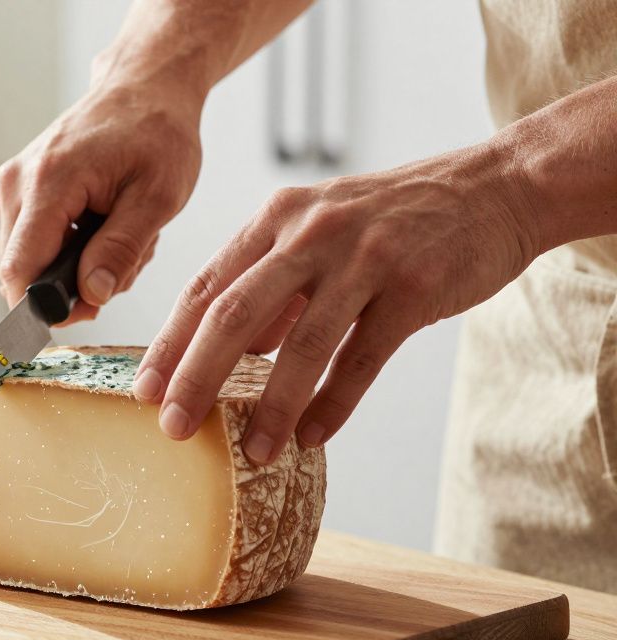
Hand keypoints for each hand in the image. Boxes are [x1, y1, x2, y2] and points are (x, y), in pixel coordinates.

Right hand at [0, 83, 201, 322]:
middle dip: (73, 285)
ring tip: (120, 234)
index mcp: (49, 183)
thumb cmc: (157, 132)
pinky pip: (35, 241)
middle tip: (124, 263)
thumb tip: (89, 296)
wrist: (145, 86)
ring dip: (77, 266)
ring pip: (30, 261)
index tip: (87, 312)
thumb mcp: (158, 197)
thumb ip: (121, 249)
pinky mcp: (19, 188)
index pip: (20, 270)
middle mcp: (17, 183)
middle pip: (23, 271)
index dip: (46, 306)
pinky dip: (71, 247)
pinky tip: (104, 225)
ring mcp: (13, 185)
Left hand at [133, 142, 541, 462]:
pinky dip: (334, 404)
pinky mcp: (414, 286)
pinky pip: (362, 358)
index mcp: (276, 218)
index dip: (170, 342)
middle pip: (235, 313)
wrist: (498, 187)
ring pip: (301, 345)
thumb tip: (230, 349)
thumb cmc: (398, 217)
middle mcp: (311, 232)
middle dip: (196, 376)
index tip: (143, 390)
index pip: (205, 286)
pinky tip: (312, 437)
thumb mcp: (319, 228)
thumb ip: (272, 283)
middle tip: (172, 427)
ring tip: (252, 452)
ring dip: (272, 407)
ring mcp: (364, 258)